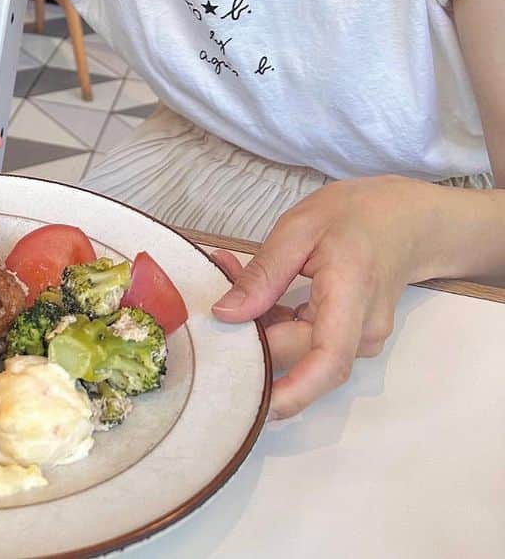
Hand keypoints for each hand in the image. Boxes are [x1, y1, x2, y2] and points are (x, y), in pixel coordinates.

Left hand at [209, 176, 439, 418]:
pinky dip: (279, 324)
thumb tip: (225, 314)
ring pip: (302, 353)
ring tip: (234, 278)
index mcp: (351, 295)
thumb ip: (264, 273)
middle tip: (216, 294)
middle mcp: (363, 330)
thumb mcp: (299, 228)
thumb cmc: (355, 216)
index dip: (292, 390)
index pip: (327, 360)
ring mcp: (362, 340)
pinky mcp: (352, 340)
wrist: (406, 221)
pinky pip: (310, 343)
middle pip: (301, 356)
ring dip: (264, 328)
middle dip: (254, 336)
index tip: (256, 408)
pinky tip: (258, 294)